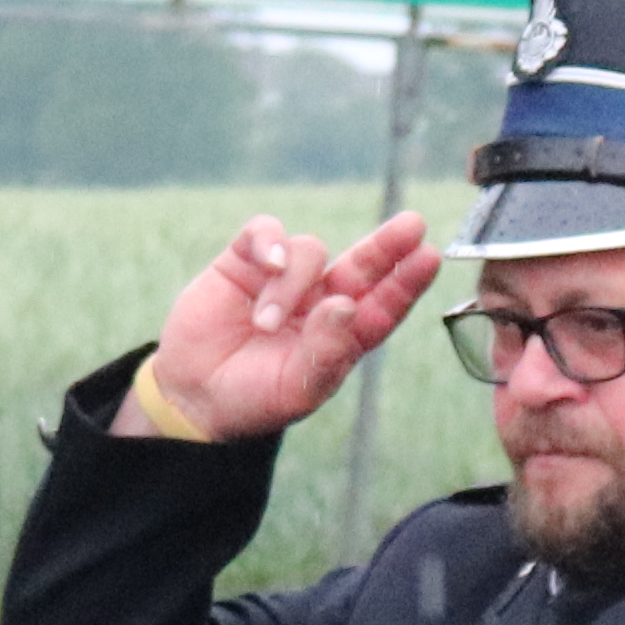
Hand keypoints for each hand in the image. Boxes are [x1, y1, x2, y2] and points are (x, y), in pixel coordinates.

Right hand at [144, 213, 446, 441]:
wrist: (195, 396)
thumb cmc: (255, 398)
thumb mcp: (297, 390)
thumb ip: (326, 351)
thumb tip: (347, 304)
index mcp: (344, 334)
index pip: (384, 303)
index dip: (406, 281)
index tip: (429, 258)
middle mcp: (321, 300)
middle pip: (363, 264)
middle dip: (387, 245)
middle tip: (412, 226)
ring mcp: (285, 278)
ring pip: (310, 251)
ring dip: (291, 284)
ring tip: (264, 324)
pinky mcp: (246, 261)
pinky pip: (266, 232)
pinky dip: (270, 243)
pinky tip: (267, 263)